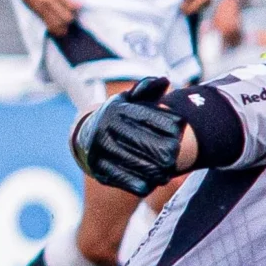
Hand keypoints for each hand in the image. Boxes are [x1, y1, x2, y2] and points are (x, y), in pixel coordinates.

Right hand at [12, 0, 78, 34]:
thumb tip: (79, 5)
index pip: (70, 6)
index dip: (77, 9)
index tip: (79, 7)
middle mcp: (49, 2)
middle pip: (66, 18)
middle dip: (71, 19)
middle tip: (72, 15)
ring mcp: (42, 9)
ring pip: (57, 25)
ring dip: (64, 27)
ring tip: (65, 24)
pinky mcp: (37, 13)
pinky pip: (48, 25)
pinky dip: (55, 28)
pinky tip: (58, 27)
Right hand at [70, 78, 185, 195]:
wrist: (85, 137)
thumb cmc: (119, 117)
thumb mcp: (129, 99)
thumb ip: (148, 89)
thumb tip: (165, 81)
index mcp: (116, 110)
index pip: (150, 117)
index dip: (170, 124)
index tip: (180, 130)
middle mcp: (106, 129)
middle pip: (149, 144)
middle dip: (167, 151)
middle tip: (175, 156)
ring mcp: (101, 151)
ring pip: (141, 165)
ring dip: (159, 171)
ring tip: (167, 172)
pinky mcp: (99, 170)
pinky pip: (128, 181)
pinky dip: (144, 184)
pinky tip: (152, 183)